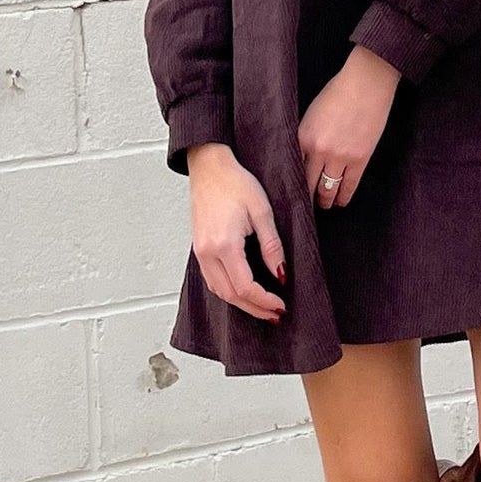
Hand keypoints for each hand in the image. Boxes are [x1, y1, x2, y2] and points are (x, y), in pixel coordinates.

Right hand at [186, 143, 287, 323]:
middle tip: (276, 315)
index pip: (245, 286)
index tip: (281, 305)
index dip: (264, 301)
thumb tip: (281, 275)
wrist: (209, 166)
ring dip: (241, 303)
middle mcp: (207, 252)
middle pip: (230, 295)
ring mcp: (200, 252)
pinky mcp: (199, 248)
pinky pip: (212, 280)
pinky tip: (243, 292)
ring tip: (263, 307)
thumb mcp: (262, 212)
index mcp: (224, 244)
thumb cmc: (235, 182)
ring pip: (219, 291)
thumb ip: (272, 247)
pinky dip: (228, 292)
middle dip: (254, 309)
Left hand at [298, 46, 399, 209]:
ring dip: (325, 201)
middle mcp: (318, 150)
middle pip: (307, 185)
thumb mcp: (311, 114)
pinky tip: (340, 202)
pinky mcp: (360, 159)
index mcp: (302, 136)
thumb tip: (302, 159)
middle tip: (303, 208)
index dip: (291, 185)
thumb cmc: (338, 93)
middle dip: (305, 198)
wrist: (366, 83)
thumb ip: (305, 137)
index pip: (292, 170)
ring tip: (324, 205)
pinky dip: (343, 197)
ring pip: (327, 190)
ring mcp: (340, 156)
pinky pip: (349, 186)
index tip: (289, 195)